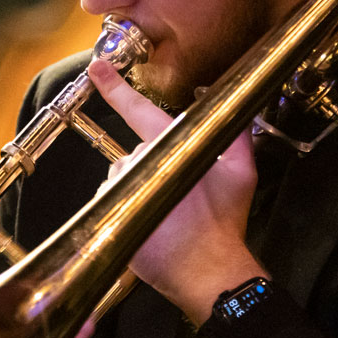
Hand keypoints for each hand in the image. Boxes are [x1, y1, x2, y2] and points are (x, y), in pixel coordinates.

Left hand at [86, 59, 265, 321]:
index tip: (96, 66)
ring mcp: (123, 190)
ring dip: (143, 185)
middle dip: (159, 164)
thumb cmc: (225, 222)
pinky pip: (115, 199)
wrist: (209, 271)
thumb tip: (227, 100)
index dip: (115, 87)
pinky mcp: (112, 214)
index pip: (138, 110)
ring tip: (169, 211)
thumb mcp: (241, 171)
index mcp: (170, 146)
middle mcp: (140, 163)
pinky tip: (154, 222)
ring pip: (126, 174)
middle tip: (185, 193)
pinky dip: (130, 205)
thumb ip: (235, 130)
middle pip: (140, 150)